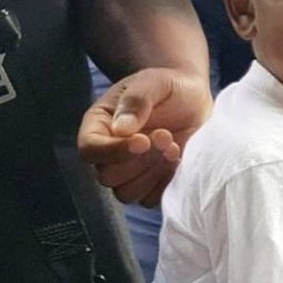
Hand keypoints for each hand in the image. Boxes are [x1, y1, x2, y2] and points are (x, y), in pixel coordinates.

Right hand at [76, 67, 212, 206]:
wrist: (192, 99)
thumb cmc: (167, 87)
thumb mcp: (152, 83)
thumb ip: (136, 101)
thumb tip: (122, 130)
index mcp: (99, 126)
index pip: (89, 149)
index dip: (113, 151)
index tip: (143, 141)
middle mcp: (109, 153)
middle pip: (107, 176)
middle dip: (140, 161)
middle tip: (166, 136)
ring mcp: (129, 172)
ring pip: (126, 193)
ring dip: (153, 174)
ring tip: (174, 147)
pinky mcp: (151, 183)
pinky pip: (149, 199)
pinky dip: (165, 185)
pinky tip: (178, 161)